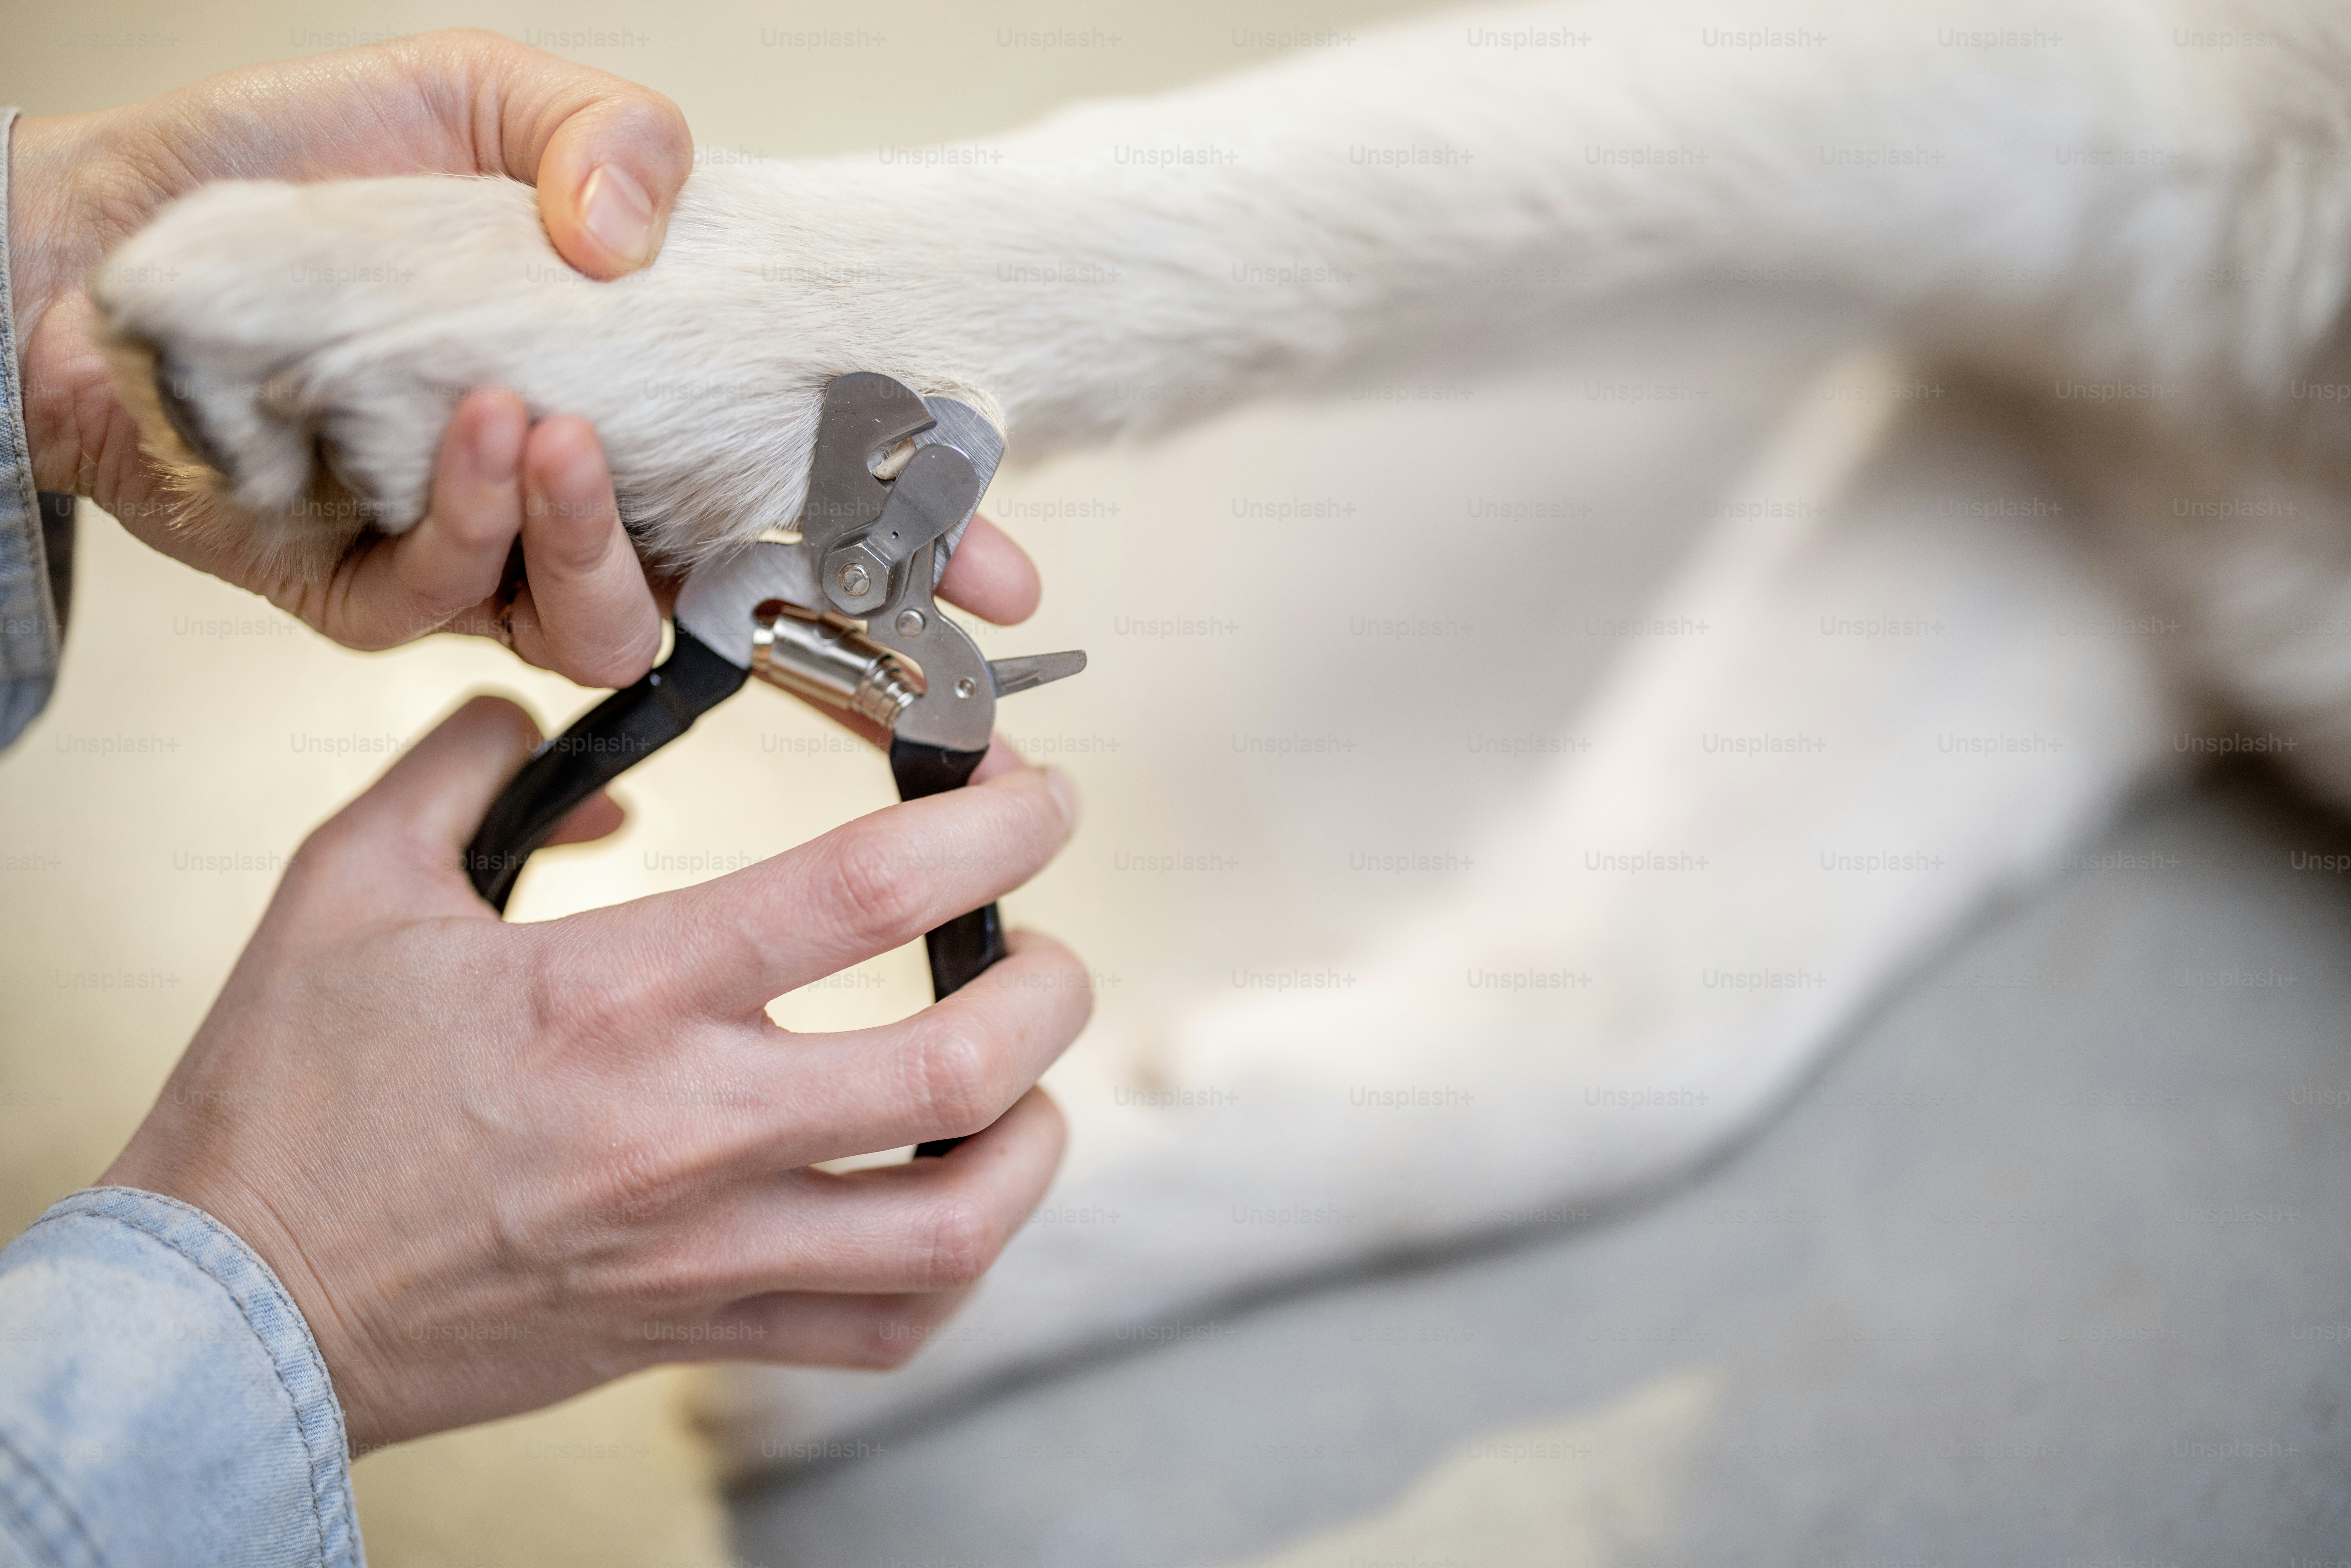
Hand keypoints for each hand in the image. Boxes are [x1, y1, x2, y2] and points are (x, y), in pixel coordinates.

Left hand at [3, 30, 1042, 683]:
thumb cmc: (308, 176)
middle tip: (888, 590)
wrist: (116, 243)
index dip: (911, 545)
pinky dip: (472, 515)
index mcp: (642, 405)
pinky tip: (461, 424)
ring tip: (548, 426)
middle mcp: (582, 501)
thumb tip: (645, 224)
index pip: (806, 497)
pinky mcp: (379, 596)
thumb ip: (601, 134)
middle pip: (742, 608)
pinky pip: (461, 606)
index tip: (997, 572)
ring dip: (596, 540)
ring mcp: (485, 564)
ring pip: (606, 630)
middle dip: (832, 619)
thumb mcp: (481, 101)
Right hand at [100, 696, 1088, 1450]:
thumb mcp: (348, 885)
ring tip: (1032, 1078)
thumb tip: (539, 718)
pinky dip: (952, 1265)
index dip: (989, 827)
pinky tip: (952, 1198)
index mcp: (614, 996)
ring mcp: (702, 1249)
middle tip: (1045, 945)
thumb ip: (460, 770)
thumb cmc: (285, 1099)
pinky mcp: (693, 1332)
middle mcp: (684, 1129)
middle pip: (959, 1065)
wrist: (231, 1306)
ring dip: (1034, 1139)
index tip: (1034, 797)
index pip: (866, 890)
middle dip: (1051, 987)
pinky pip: (882, 1328)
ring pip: (953, 1226)